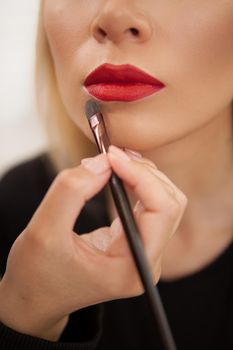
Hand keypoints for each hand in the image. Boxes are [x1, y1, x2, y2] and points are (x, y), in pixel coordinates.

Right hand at [0, 146, 186, 340]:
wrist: (36, 296)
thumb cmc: (37, 274)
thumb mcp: (43, 231)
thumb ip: (72, 191)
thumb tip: (103, 162)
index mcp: (131, 268)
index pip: (161, 211)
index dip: (141, 175)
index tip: (112, 156)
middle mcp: (146, 262)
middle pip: (170, 203)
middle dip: (144, 172)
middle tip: (112, 155)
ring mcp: (144, 253)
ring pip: (164, 201)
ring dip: (143, 175)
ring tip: (114, 161)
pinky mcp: (135, 242)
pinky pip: (150, 206)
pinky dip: (137, 183)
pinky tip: (118, 173)